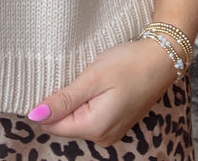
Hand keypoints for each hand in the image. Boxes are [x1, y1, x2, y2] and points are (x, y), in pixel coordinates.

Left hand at [27, 40, 175, 146]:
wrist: (161, 60)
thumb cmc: (129, 64)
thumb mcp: (93, 78)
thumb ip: (64, 99)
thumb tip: (35, 115)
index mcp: (95, 128)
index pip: (53, 126)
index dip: (46, 104)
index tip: (52, 80)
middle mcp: (102, 137)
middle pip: (64, 125)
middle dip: (62, 102)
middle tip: (74, 75)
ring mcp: (111, 132)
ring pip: (76, 120)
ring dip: (74, 101)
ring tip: (86, 78)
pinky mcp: (116, 123)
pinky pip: (90, 117)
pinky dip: (86, 102)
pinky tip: (95, 85)